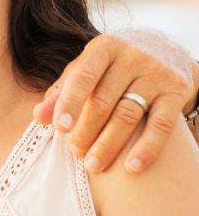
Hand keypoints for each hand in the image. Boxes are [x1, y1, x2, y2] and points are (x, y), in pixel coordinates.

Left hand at [33, 30, 198, 172]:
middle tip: (75, 152)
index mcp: (104, 48)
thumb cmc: (113, 64)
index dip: (69, 103)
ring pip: (128, 115)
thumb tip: (37, 117)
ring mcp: (156, 73)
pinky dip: (146, 148)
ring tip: (93, 164)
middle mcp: (132, 56)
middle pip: (104, 101)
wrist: (166, 50)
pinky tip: (132, 167)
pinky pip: (161, 125)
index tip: (59, 128)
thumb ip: (62, 90)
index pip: (83, 77)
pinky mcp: (177, 91)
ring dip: (109, 144)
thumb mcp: (87, 68)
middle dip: (86, 131)